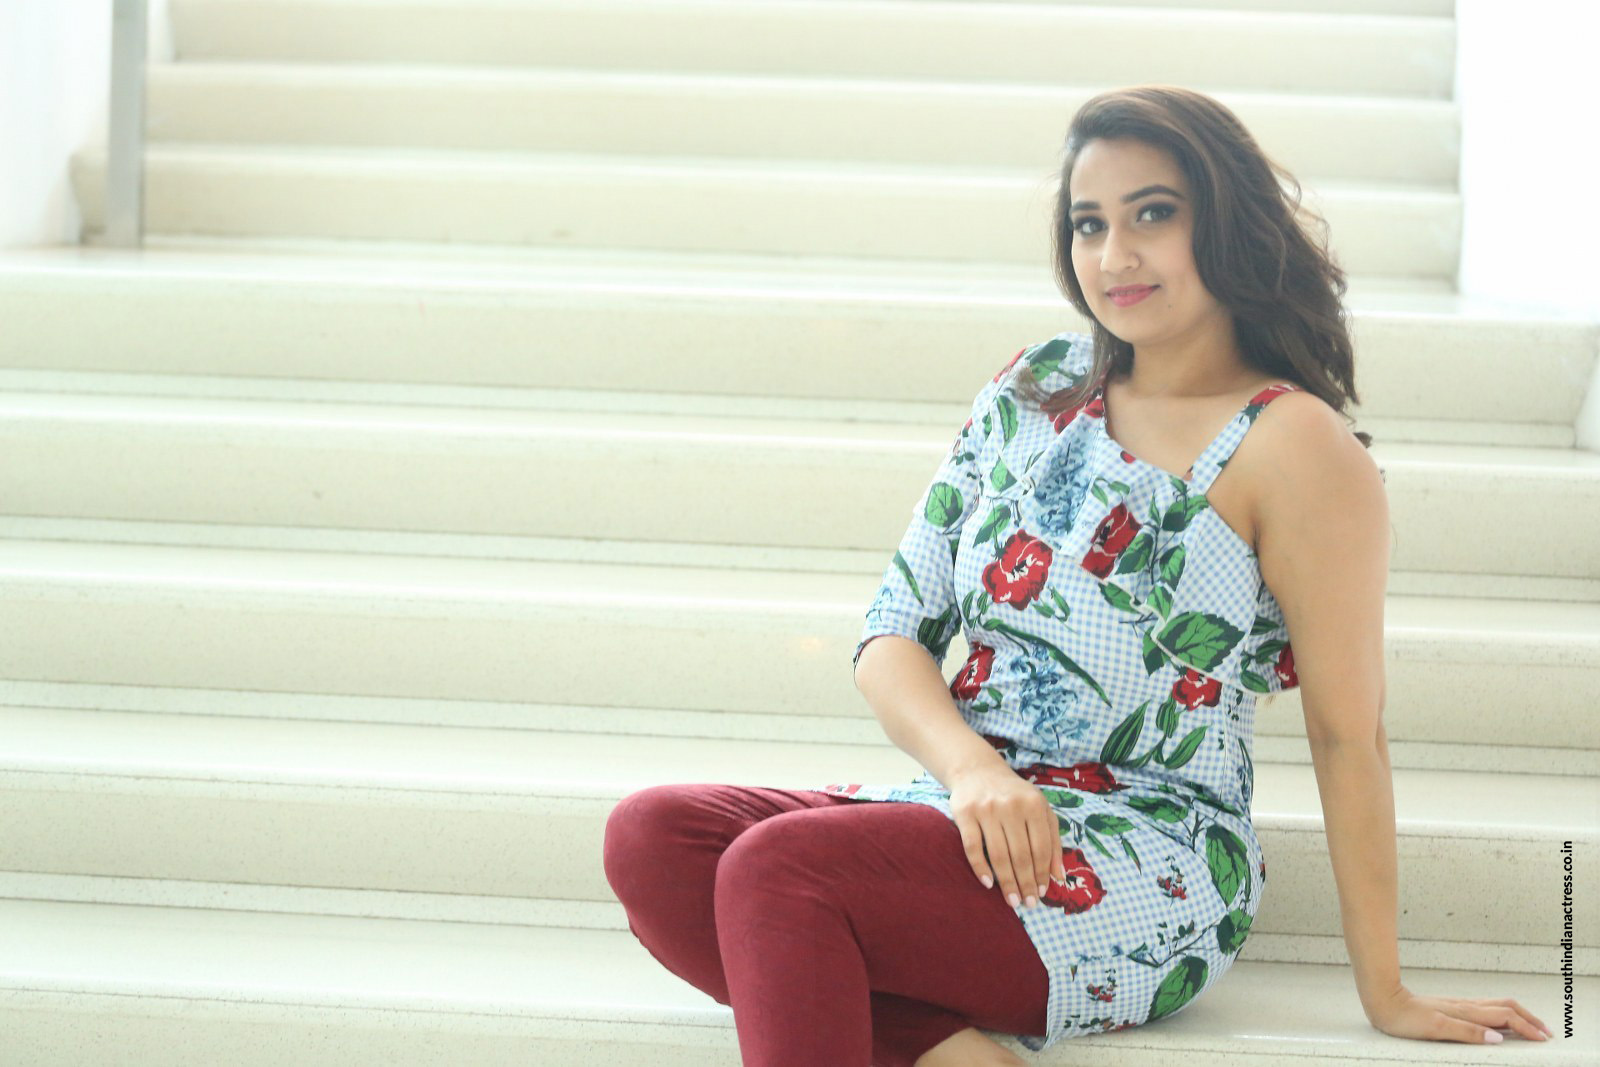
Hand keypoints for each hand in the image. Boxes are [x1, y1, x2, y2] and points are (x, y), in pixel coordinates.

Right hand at [947, 762, 1063, 910]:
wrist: (977, 771)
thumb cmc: (1014, 795)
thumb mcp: (1040, 810)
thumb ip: (1053, 840)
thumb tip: (1059, 877)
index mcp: (1034, 805)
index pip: (1041, 848)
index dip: (1042, 874)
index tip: (1042, 893)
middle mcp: (1011, 806)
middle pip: (1020, 854)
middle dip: (1026, 883)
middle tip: (1027, 904)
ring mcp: (986, 809)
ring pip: (998, 854)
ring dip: (1006, 882)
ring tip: (1012, 901)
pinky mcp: (965, 813)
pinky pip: (972, 847)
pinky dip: (980, 868)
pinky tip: (988, 883)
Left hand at [1365, 984, 1553, 1043]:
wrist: (1384, 1000)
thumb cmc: (1406, 1018)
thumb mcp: (1436, 1028)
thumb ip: (1467, 1032)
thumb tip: (1497, 1037)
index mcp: (1467, 1012)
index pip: (1506, 1017)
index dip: (1527, 1027)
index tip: (1543, 1039)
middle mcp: (1466, 1006)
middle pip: (1507, 1007)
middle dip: (1530, 1018)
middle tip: (1546, 1032)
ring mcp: (1460, 1005)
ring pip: (1498, 1005)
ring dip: (1519, 1014)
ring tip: (1532, 1026)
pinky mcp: (1452, 1007)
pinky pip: (1486, 1008)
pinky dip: (1503, 1014)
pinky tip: (1501, 1021)